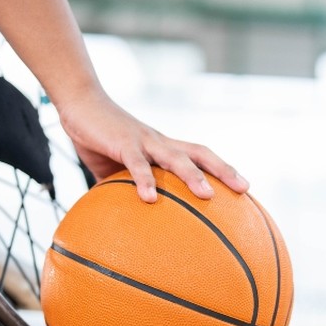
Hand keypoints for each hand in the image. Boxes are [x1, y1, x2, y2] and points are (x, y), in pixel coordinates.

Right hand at [57, 91, 248, 202]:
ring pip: (176, 158)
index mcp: (163, 147)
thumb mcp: (116, 167)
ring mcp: (144, 141)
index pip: (200, 155)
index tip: (243, 187)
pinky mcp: (123, 143)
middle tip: (244, 189)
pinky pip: (137, 164)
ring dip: (193, 176)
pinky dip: (145, 181)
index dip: (222, 169)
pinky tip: (149, 199)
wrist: (80, 104)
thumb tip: (123, 220)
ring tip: (207, 196)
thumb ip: (124, 190)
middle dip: (224, 170)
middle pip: (200, 153)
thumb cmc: (101, 137)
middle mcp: (160, 142)